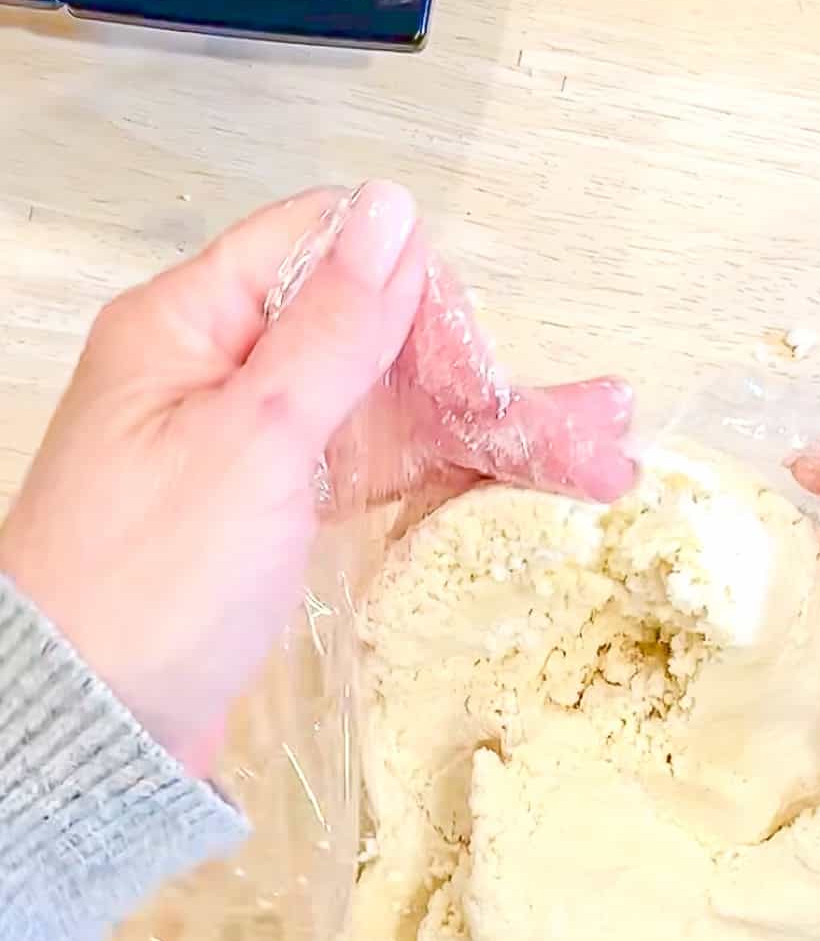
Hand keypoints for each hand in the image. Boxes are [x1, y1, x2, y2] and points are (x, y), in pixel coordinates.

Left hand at [0, 182, 634, 774]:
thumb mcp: (251, 440)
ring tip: (598, 457)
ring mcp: (256, 447)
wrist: (96, 728)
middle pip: (376, 340)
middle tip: (601, 426)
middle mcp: (226, 372)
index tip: (470, 365)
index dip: (410, 292)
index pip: (325, 252)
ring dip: (488, 432)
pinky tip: (522, 480)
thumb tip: (391, 211)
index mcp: (194, 324)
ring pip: (390, 413)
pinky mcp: (277, 514)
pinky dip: (443, 478)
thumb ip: (330, 329)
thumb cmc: (147, 585)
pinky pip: (373, 474)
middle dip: (484, 379)